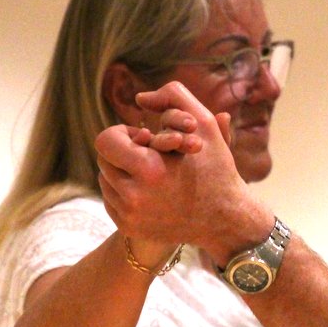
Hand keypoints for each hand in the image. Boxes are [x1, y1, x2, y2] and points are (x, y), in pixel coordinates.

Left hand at [95, 82, 270, 259]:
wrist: (224, 220)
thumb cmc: (215, 170)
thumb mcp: (203, 127)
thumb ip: (174, 98)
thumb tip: (140, 98)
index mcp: (150, 169)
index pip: (105, 140)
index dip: (123, 134)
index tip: (144, 138)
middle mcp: (135, 197)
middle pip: (103, 160)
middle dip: (123, 153)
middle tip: (148, 155)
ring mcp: (130, 216)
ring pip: (105, 180)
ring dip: (122, 172)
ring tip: (149, 174)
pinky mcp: (128, 228)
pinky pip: (110, 201)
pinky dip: (124, 192)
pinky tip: (147, 191)